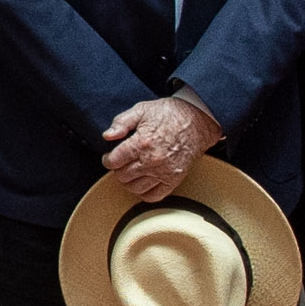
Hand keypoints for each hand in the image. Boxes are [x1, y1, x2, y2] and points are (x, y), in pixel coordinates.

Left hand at [96, 90, 219, 202]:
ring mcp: (164, 172)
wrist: (198, 121)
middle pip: (122, 176)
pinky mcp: (174, 179)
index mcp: (142, 143)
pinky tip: (142, 182)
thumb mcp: (142, 109)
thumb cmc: (169, 114)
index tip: (109, 157)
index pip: (114, 162)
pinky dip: (144, 193)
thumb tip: (107, 136)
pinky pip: (154, 196)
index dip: (107, 160)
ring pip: (135, 188)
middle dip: (117, 170)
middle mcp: (152, 160)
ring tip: (130, 171)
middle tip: (121, 163)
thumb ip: (121, 122)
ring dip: (128, 182)